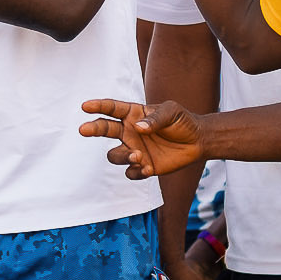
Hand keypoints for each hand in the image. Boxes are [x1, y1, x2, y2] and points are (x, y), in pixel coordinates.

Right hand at [80, 99, 206, 179]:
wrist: (197, 142)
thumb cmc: (182, 121)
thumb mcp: (172, 112)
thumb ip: (155, 118)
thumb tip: (138, 127)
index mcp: (133, 114)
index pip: (112, 109)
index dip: (98, 106)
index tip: (85, 107)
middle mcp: (129, 132)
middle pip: (104, 129)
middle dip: (93, 129)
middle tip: (83, 129)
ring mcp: (134, 149)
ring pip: (115, 155)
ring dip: (123, 157)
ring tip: (139, 156)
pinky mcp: (142, 166)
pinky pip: (130, 172)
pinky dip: (136, 172)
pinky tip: (147, 168)